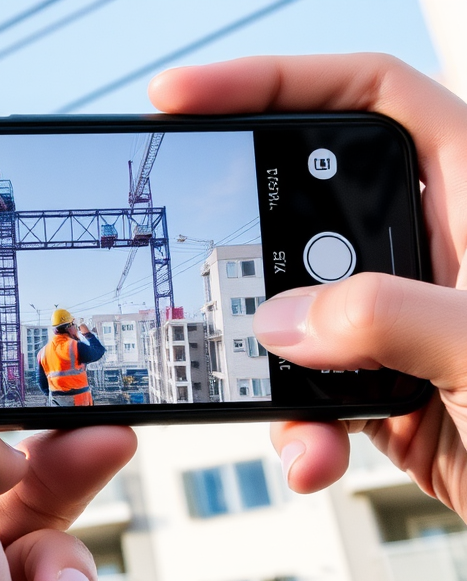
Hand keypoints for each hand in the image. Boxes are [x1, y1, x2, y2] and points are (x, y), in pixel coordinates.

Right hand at [150, 53, 466, 517]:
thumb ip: (391, 316)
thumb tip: (290, 317)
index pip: (372, 96)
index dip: (276, 79)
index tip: (185, 97)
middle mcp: (441, 251)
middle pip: (311, 206)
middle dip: (247, 243)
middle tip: (190, 249)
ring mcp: (410, 322)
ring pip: (297, 316)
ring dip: (269, 367)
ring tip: (274, 401)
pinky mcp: (392, 392)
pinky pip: (313, 396)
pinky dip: (299, 430)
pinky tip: (315, 455)